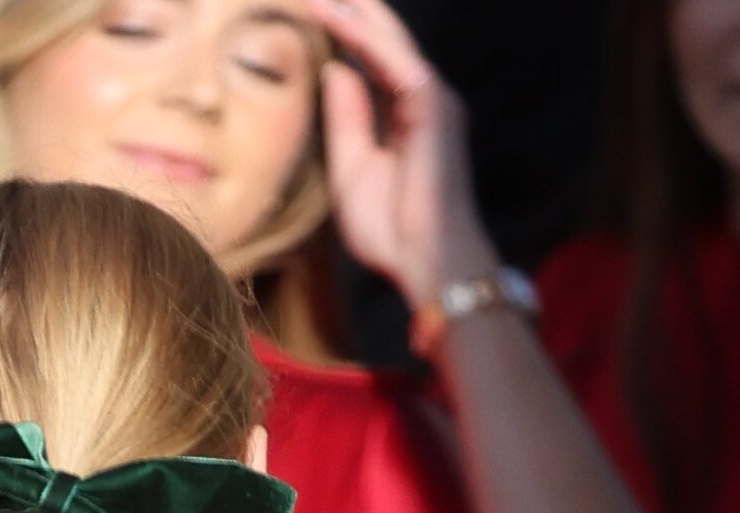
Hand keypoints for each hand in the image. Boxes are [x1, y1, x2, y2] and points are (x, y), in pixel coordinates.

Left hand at [308, 0, 497, 308]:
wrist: (427, 260)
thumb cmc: (391, 228)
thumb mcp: (350, 168)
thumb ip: (346, 118)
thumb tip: (334, 70)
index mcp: (402, 111)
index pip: (370, 59)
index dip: (342, 32)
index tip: (308, 8)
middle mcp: (420, 96)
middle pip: (381, 40)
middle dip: (351, 7)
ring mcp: (430, 97)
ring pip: (388, 40)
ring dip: (354, 11)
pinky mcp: (432, 106)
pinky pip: (394, 61)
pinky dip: (366, 38)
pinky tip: (339, 17)